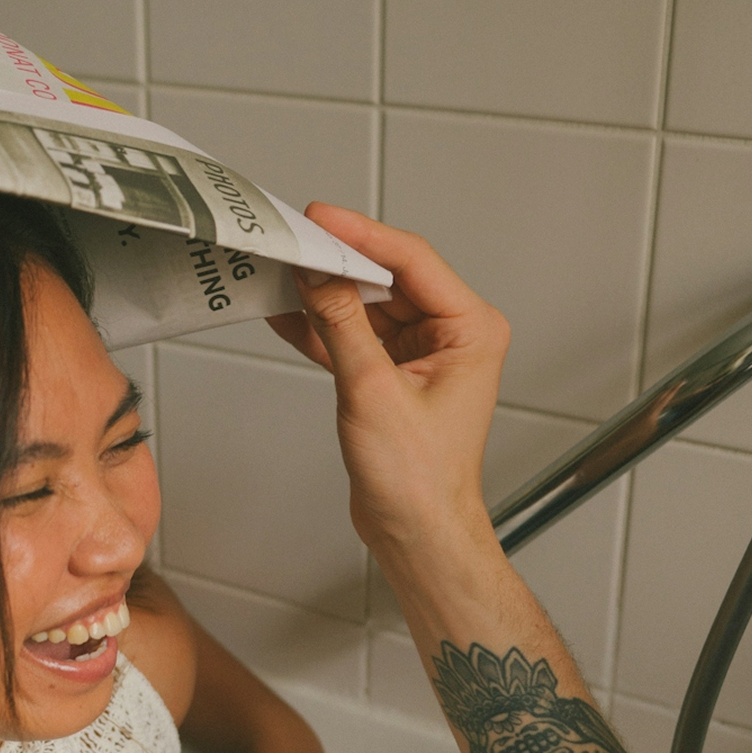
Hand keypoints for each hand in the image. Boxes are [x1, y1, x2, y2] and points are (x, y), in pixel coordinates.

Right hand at [268, 203, 509, 555]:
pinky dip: (321, 330)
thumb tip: (316, 275)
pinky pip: (353, 338)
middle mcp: (451, 336)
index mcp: (470, 330)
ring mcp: (421, 356)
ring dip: (323, 296)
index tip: (320, 218)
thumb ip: (340, 326)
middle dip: (336, 263)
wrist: (416, 533)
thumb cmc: (419, 481)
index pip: (411, 261)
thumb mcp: (372, 392)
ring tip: (281, 274)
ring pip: (366, 307)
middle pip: (387, 279)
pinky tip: (287, 315)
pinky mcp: (393, 377)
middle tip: (293, 242)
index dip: (360, 236)